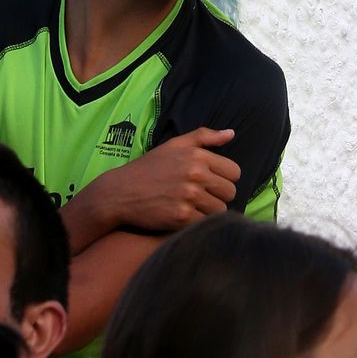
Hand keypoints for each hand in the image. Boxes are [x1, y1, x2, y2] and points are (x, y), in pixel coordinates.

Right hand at [94, 128, 239, 232]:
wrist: (122, 192)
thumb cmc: (150, 167)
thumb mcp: (175, 144)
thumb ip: (205, 136)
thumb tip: (232, 133)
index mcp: (197, 156)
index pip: (234, 172)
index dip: (226, 178)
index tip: (213, 183)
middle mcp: (196, 175)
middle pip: (230, 192)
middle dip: (220, 196)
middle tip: (205, 197)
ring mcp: (189, 197)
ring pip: (220, 210)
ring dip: (210, 211)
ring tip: (195, 208)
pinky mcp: (181, 217)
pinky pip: (205, 223)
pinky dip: (199, 223)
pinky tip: (187, 217)